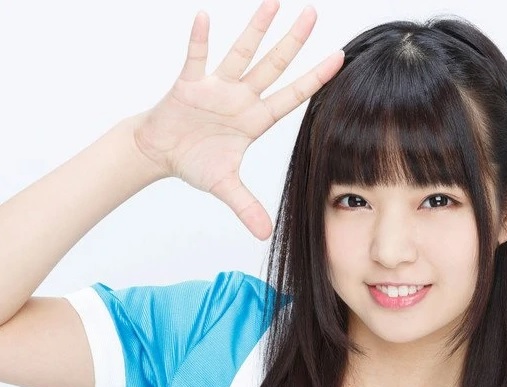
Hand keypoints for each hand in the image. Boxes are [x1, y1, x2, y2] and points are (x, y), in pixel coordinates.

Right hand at [134, 1, 343, 239]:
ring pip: (240, 53)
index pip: (291, 97)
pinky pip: (195, 59)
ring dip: (255, 29)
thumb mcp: (224, 187)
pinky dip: (199, 41)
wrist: (160, 152)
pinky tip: (203, 18)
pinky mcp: (188, 84)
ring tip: (273, 3)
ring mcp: (215, 88)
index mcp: (253, 121)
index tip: (338, 58)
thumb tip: (265, 235)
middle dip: (292, 42)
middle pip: (272, 66)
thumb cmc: (194, 161)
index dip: (314, 79)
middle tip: (312, 12)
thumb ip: (247, 207)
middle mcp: (239, 98)